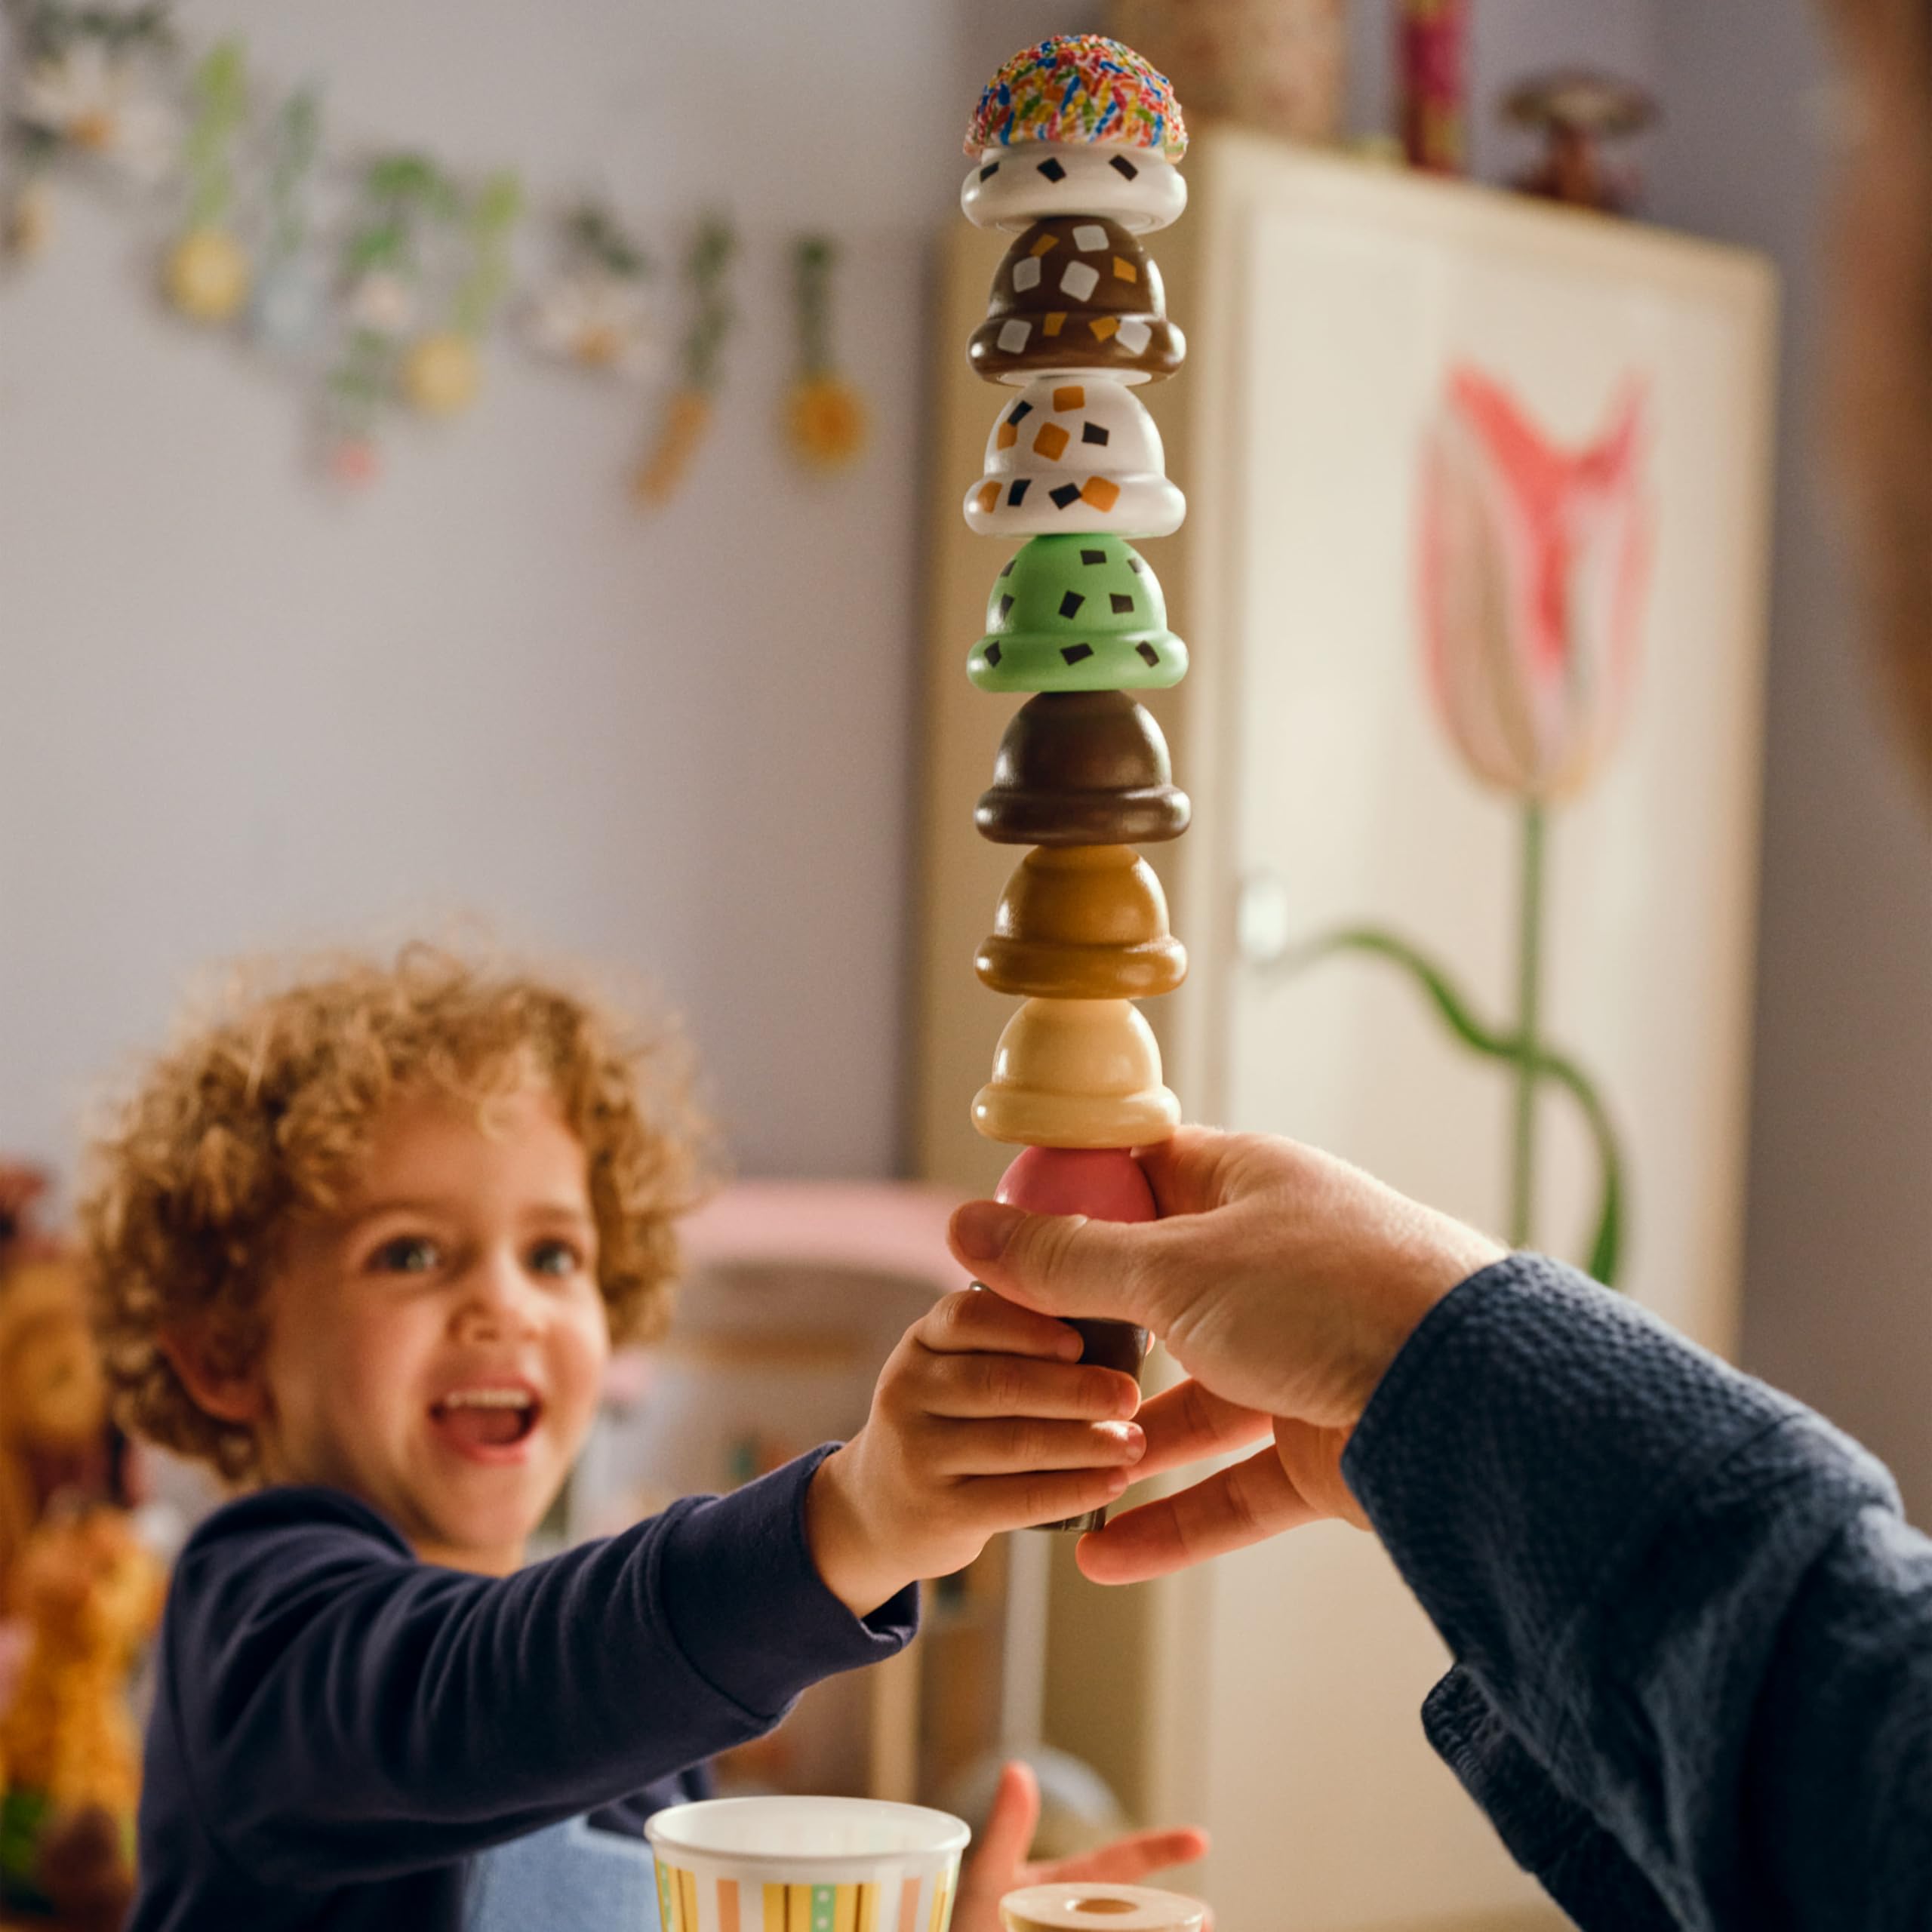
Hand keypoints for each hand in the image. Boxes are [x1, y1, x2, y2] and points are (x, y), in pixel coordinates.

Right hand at [806, 1289, 1146, 1615]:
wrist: (882, 1513)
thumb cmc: (957, 1423)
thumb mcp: (967, 1362)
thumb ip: (1021, 1329)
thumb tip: (1112, 1290)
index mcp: (926, 1340)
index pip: (968, 1315)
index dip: (1028, 1325)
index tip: (1081, 1339)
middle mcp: (908, 1389)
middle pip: (997, 1382)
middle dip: (1072, 1388)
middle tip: (1129, 1394)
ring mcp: (916, 1454)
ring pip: (1013, 1442)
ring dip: (1083, 1441)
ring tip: (1134, 1442)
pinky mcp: (937, 1514)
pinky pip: (1016, 1498)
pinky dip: (1072, 1489)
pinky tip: (1113, 1483)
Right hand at [946, 1128, 1503, 1582]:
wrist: (1472, 1394)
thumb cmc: (1329, 1292)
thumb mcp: (1172, 1268)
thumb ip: (1065, 1262)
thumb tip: (965, 1230)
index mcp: (1244, 1189)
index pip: (1139, 1177)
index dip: (1068, 1202)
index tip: (999, 1242)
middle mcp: (1270, 1267)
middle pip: (1156, 1296)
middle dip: (1086, 1337)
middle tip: (1009, 1364)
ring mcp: (1298, 1359)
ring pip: (1190, 1403)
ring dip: (1123, 1440)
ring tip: (1053, 1469)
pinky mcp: (1321, 1447)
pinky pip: (1230, 1489)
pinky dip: (1171, 1522)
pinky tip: (1103, 1557)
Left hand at [951, 1761, 1209, 1931]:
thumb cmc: (972, 1921)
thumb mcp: (990, 1879)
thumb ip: (1007, 1832)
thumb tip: (1016, 1768)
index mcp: (1079, 1885)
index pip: (1128, 1861)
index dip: (1164, 1847)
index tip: (1200, 1839)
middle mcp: (1095, 1917)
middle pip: (1149, 1914)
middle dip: (1183, 1917)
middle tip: (1204, 1921)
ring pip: (1142, 1930)